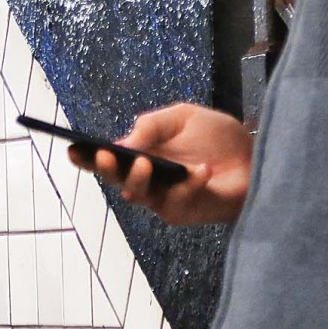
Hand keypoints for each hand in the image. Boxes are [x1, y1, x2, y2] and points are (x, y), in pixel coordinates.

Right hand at [78, 102, 252, 224]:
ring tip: (145, 162)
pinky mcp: (184, 212)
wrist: (255, 156)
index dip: (86, 157)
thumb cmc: (218, 138)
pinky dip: (189, 184)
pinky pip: (177, 201)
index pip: (106, 159)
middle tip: (105, 155)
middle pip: (115, 179)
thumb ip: (152, 125)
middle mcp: (147, 179)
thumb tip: (123, 143)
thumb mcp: (182, 117)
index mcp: (140, 154)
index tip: (72, 149)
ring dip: (139, 180)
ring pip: (139, 195)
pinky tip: (203, 169)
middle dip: (107, 168)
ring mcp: (163, 198)